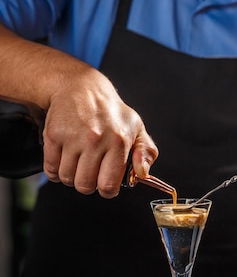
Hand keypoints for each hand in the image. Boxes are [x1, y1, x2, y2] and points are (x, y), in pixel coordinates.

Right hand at [42, 67, 157, 197]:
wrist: (81, 87)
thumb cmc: (110, 111)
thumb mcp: (136, 127)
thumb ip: (146, 152)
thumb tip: (143, 173)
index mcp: (119, 141)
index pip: (108, 185)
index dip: (107, 189)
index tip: (106, 183)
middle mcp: (96, 140)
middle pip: (85, 186)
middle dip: (88, 184)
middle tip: (91, 171)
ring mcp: (73, 138)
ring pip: (67, 178)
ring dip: (71, 176)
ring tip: (78, 161)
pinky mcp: (54, 135)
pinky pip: (50, 169)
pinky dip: (55, 169)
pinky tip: (65, 158)